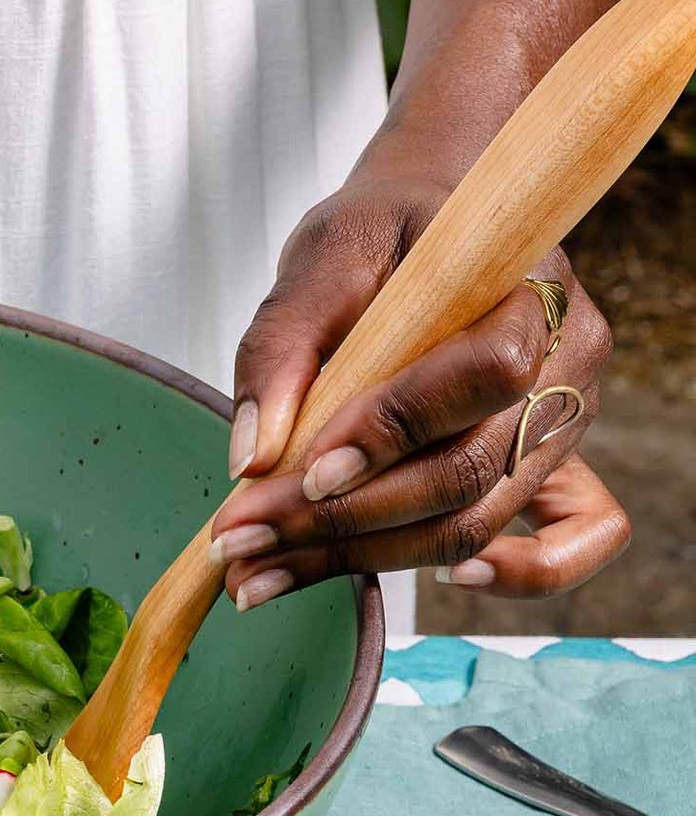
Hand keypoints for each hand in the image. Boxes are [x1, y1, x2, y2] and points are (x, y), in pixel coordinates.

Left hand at [209, 169, 628, 606]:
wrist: (422, 233)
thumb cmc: (379, 238)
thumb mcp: (319, 258)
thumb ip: (281, 347)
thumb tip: (251, 461)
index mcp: (527, 289)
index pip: (485, 375)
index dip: (395, 432)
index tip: (304, 472)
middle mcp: (566, 362)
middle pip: (468, 473)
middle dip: (342, 520)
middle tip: (239, 541)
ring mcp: (565, 421)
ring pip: (476, 521)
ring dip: (363, 560)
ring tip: (261, 574)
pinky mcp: (554, 465)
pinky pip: (575, 542)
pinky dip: (518, 577)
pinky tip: (437, 582)